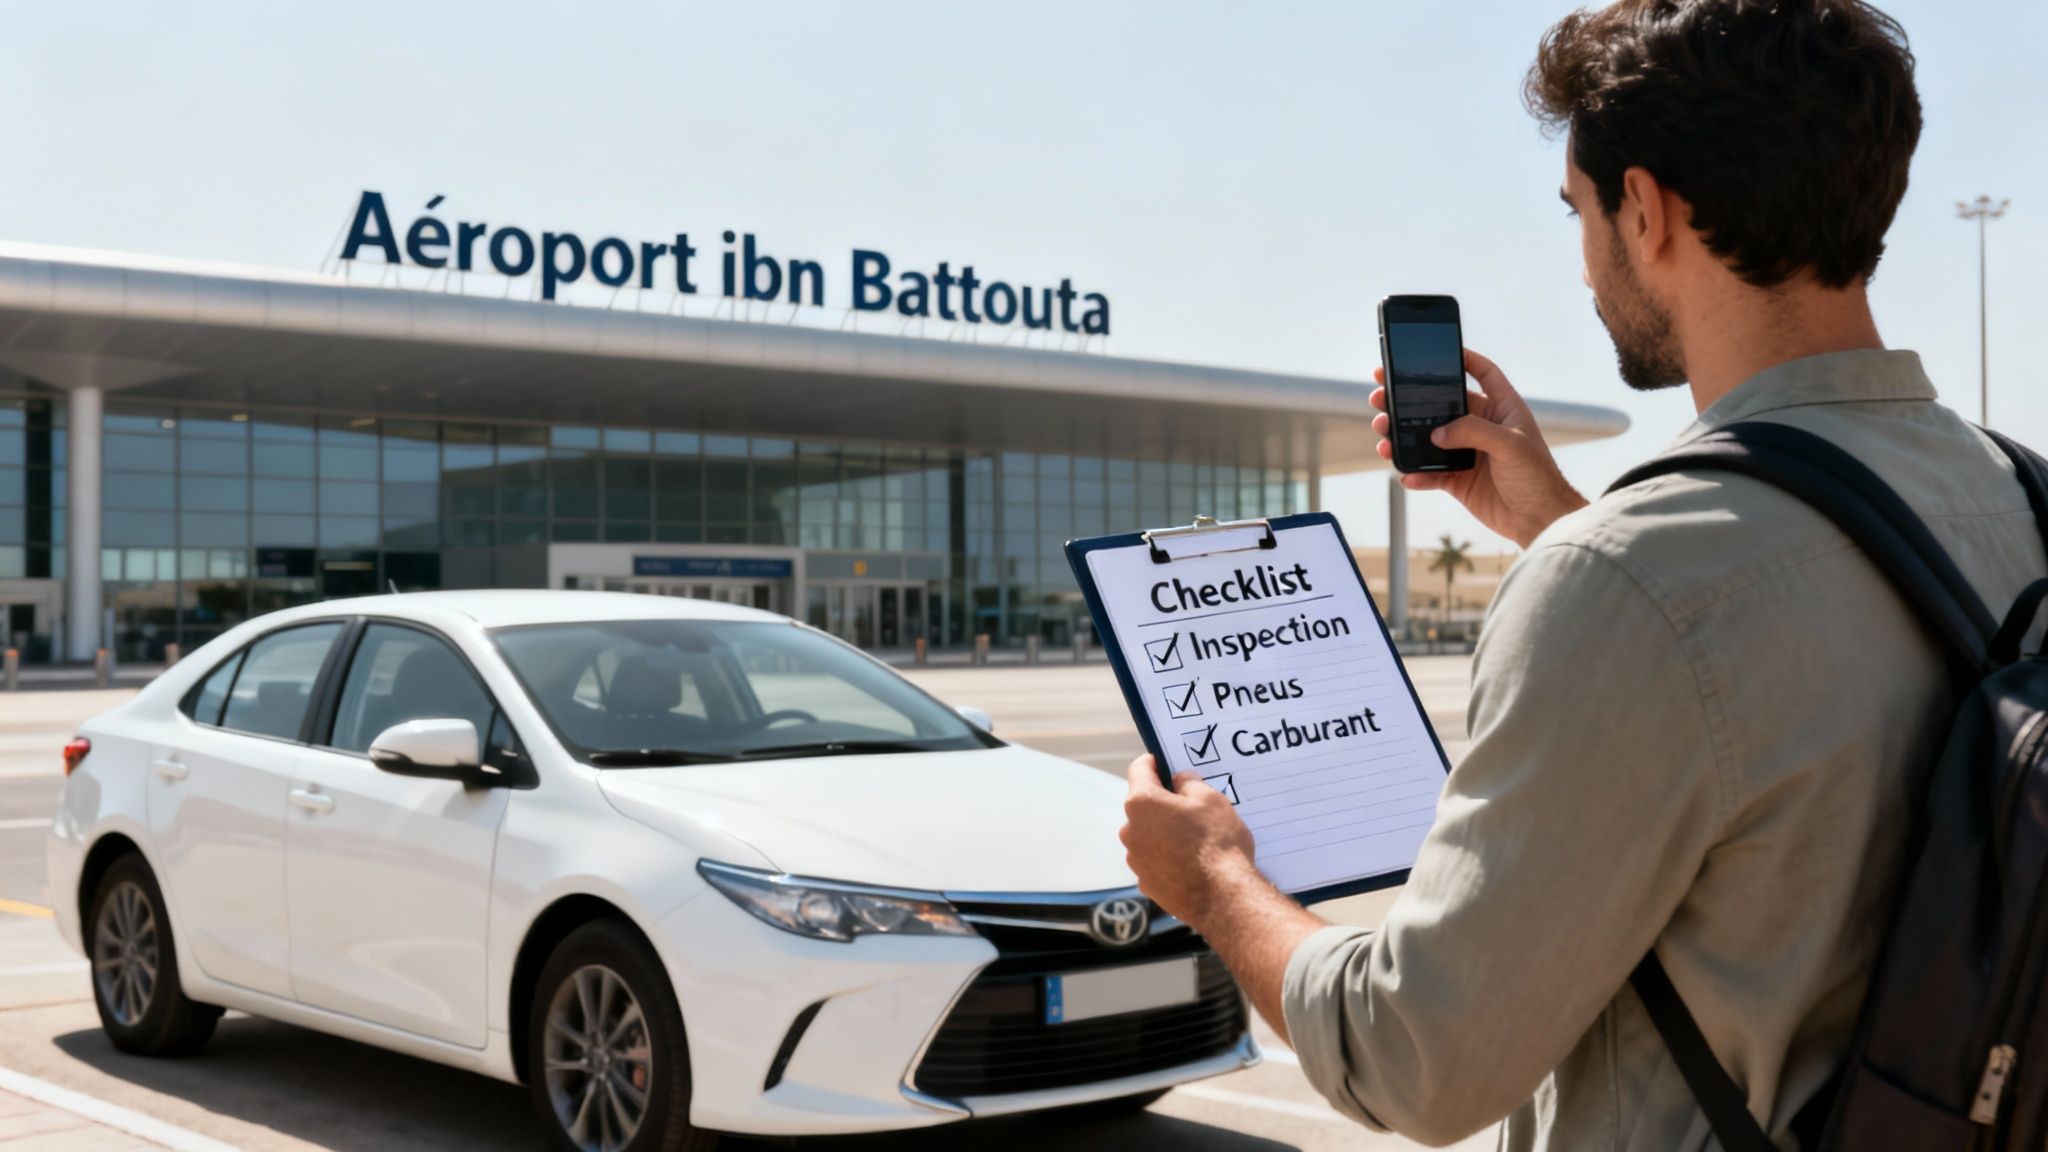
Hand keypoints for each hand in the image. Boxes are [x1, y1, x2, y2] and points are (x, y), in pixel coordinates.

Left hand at [1120, 754, 1259, 927]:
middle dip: (1164, 802)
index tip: (1166, 763)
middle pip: (1144, 805)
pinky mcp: (1147, 883)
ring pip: (1149, 834)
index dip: (1155, 762)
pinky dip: (1169, 857)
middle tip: (1192, 806)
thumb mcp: (1210, 798)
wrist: (1223, 897)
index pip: (1140, 768)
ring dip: (1166, 831)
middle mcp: (1130, 830)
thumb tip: (1179, 781)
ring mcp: (1136, 859)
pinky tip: (1193, 862)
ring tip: (1197, 839)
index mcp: (1142, 803)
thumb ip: (1188, 782)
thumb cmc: (1217, 843)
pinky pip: (1155, 860)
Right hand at [1373, 348, 1587, 548]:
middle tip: (1384, 394)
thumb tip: (1437, 433)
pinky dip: (1415, 472)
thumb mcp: (1511, 445)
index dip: (1464, 358)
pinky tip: (1405, 472)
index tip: (1438, 350)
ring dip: (1404, 435)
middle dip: (1411, 399)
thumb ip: (1474, 432)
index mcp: (1503, 409)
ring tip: (1383, 432)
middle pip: (1441, 404)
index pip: (1484, 373)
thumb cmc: (1538, 477)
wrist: (1539, 521)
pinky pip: (1430, 472)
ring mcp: (1468, 453)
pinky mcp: (1459, 479)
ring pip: (1428, 437)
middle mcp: (1483, 427)